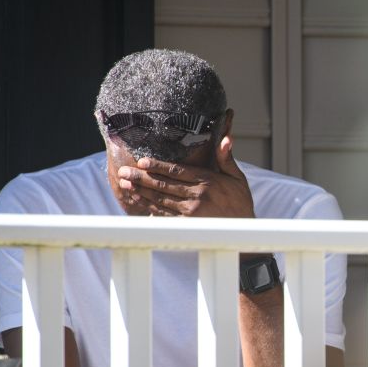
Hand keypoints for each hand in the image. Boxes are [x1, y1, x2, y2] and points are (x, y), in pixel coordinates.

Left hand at [116, 135, 254, 218]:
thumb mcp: (237, 177)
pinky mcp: (188, 224)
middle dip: (141, 178)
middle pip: (164, 185)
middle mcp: (197, 195)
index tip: (141, 162)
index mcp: (207, 180)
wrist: (244, 228)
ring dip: (141, 192)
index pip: (177, 171)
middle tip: (123, 172)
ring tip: (125, 184)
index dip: (157, 166)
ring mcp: (192, 211)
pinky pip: (165, 215)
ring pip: (160, 199)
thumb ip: (226, 157)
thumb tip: (226, 138)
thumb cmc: (240, 200)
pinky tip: (138, 202)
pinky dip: (149, 208)